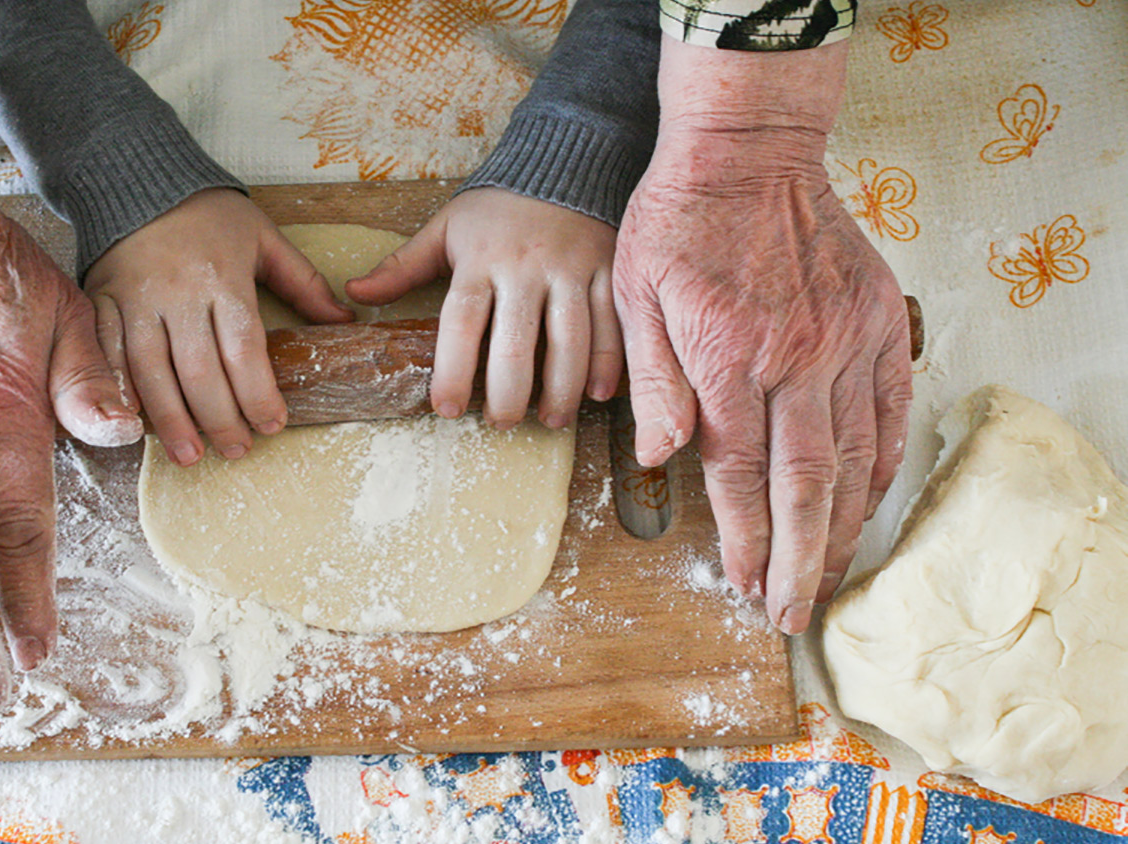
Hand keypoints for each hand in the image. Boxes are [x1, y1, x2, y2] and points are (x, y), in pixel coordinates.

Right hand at [85, 188, 353, 466]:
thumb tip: (345, 322)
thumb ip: (303, 282)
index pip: (244, 350)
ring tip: (190, 455)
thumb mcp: (264, 237)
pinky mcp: (102, 302)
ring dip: (172, 421)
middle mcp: (178, 293)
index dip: (259, 394)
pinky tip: (135, 426)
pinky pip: (108, 355)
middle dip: (220, 419)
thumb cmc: (208, 213)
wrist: (139, 179)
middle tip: (238, 450)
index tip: (273, 425)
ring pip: (151, 372)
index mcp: (223, 278)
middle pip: (199, 371)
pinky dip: (121, 392)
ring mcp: (136, 300)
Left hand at [346, 188, 621, 428]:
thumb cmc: (497, 205)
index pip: (461, 323)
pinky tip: (598, 393)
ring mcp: (570, 268)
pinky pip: (610, 321)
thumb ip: (403, 265)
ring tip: (550, 419)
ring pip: (569, 340)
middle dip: (508, 394)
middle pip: (515, 344)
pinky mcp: (608, 268)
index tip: (445, 409)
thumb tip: (355, 292)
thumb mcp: (445, 227)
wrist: (563, 157)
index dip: (452, 371)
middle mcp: (525, 267)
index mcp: (479, 259)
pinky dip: (609, 361)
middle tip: (501, 423)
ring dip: (560, 388)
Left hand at [617, 39, 912, 633]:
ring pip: (854, 457)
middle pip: (804, 485)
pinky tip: (869, 500)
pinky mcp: (879, 320)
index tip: (744, 586)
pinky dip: (882, 462)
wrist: (749, 147)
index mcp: (728, 359)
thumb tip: (660, 459)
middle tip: (792, 613)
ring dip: (842, 525)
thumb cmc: (677, 220)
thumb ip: (654, 382)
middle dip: (798, 560)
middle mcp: (795, 359)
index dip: (744, 541)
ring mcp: (845, 340)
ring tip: (830, 575)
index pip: (740, 476)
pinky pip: (890, 408)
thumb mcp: (635, 295)